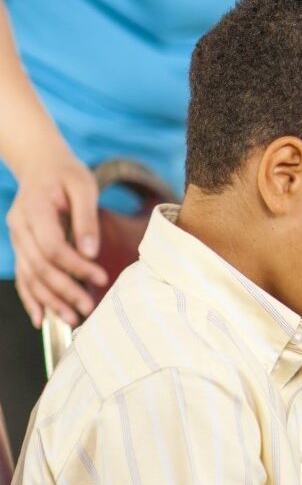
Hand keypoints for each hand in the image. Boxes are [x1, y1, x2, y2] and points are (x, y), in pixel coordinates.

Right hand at [7, 151, 105, 326]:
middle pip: (39, 266)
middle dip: (64, 290)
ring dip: (49, 300)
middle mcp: (19, 227)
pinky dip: (31, 298)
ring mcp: (16, 239)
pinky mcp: (20, 247)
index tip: (101, 278)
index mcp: (33, 210)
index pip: (52, 247)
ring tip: (72, 319)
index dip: (75, 266)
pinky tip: (42, 319)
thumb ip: (87, 218)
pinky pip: (23, 276)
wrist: (41, 165)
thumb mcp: (84, 186)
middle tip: (89, 308)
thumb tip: (90, 252)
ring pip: (29, 276)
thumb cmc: (67, 174)